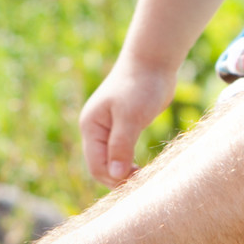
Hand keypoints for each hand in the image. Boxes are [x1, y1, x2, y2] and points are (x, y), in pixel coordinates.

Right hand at [80, 56, 178, 185]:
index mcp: (91, 127)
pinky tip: (144, 166)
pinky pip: (122, 153)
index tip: (139, 181)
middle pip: (101, 167)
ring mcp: (108, 129)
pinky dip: (131, 163)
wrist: (153, 61)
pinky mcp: (123, 127)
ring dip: (125, 172)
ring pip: (112, 161)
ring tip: (145, 177)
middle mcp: (96, 130)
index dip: (114, 178)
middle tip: (144, 182)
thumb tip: (115, 175)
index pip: (96, 165)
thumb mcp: (131, 117)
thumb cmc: (141, 86)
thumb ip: (121, 145)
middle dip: (119, 178)